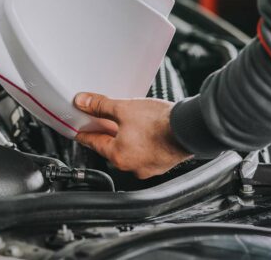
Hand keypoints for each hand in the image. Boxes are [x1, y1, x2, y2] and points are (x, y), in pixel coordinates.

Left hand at [74, 93, 192, 178]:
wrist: (192, 128)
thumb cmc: (161, 123)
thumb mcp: (124, 108)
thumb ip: (100, 105)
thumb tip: (83, 102)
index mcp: (118, 156)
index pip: (93, 142)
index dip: (84, 133)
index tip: (78, 131)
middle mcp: (132, 166)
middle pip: (111, 147)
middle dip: (106, 133)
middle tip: (100, 121)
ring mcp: (148, 167)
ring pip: (129, 150)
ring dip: (124, 137)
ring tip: (126, 122)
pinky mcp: (162, 163)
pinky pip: (144, 153)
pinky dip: (140, 142)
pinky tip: (144, 131)